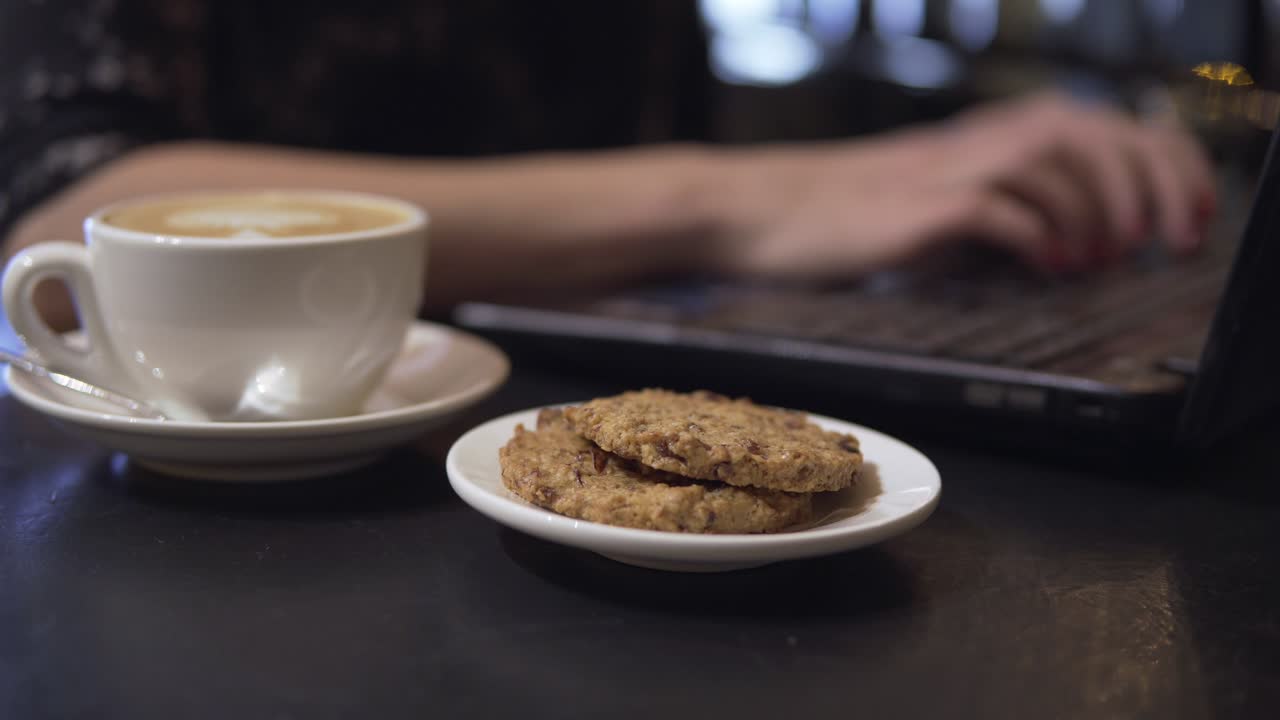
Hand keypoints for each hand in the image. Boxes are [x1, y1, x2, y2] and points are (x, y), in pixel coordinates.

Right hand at [708, 92, 1216, 277]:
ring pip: (1056, 160)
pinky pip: (998, 208)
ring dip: (1098, 210)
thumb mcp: (928, 197)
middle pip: (1095, 132)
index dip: (1159, 162)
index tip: (1186, 213)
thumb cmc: (837, 213)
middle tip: (1167, 241)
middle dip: (1150, 184)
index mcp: (982, 138)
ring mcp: (944, 171)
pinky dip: (1038, 235)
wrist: (754, 209)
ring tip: (1105, 257)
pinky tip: (1051, 267)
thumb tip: (1062, 234)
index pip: (1100, 125)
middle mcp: (973, 143)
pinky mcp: (916, 210)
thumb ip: (991, 202)